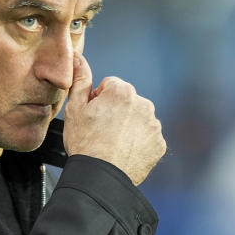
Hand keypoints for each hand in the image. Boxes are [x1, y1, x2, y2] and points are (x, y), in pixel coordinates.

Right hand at [63, 53, 165, 184]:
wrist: (100, 176)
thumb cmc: (85, 143)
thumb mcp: (74, 108)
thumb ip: (80, 79)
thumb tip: (78, 58)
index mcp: (122, 91)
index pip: (109, 86)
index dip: (97, 101)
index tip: (93, 117)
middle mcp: (143, 104)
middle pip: (126, 102)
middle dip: (115, 112)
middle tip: (101, 132)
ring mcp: (153, 125)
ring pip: (138, 119)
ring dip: (128, 126)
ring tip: (112, 143)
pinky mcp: (159, 144)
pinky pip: (147, 138)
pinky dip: (138, 143)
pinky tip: (123, 152)